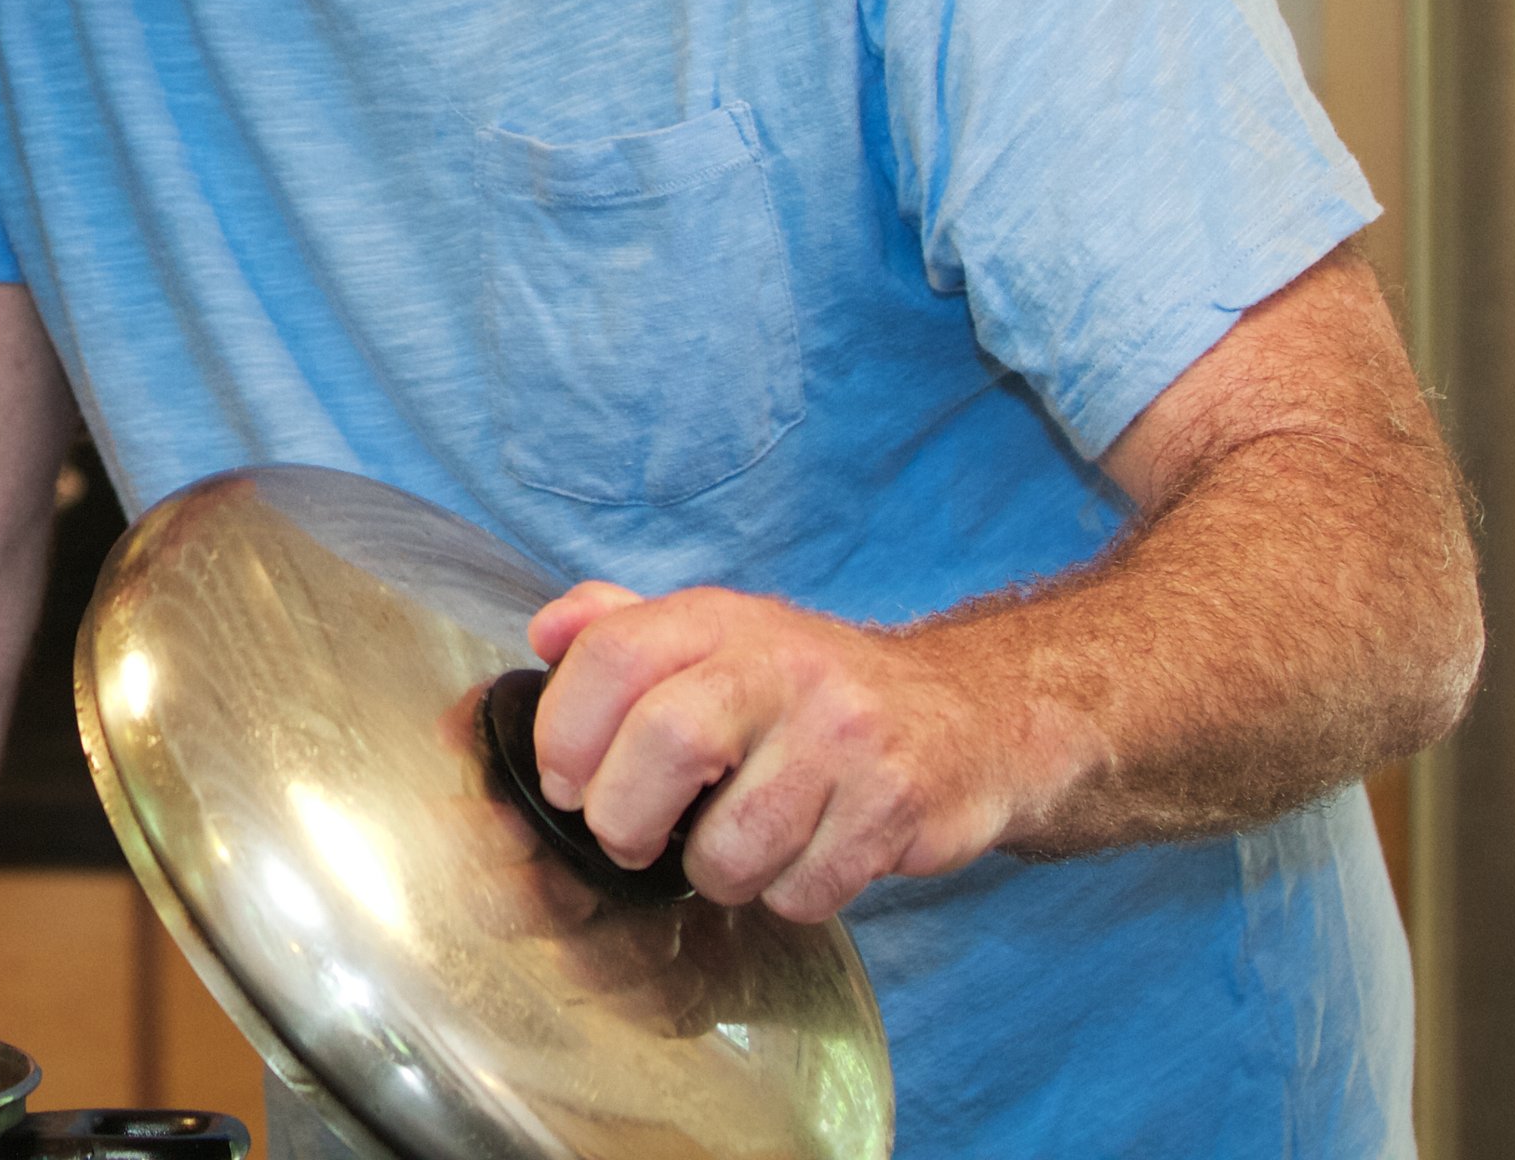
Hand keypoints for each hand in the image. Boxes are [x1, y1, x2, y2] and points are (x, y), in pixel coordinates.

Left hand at [521, 580, 1036, 922]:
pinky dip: (786, 894)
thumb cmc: (813, 691)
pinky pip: (802, 890)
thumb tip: (545, 632)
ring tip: (732, 847)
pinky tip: (804, 856)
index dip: (565, 729)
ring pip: (733, 844)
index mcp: (722, 619)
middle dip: (624, 817)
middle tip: (630, 837)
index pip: (612, 653)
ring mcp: (845, 736)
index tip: (565, 782)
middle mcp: (783, 666)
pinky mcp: (896, 805)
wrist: (970, 717)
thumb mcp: (720, 637)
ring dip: (714, 872)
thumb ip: (623, 628)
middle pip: (666, 742)